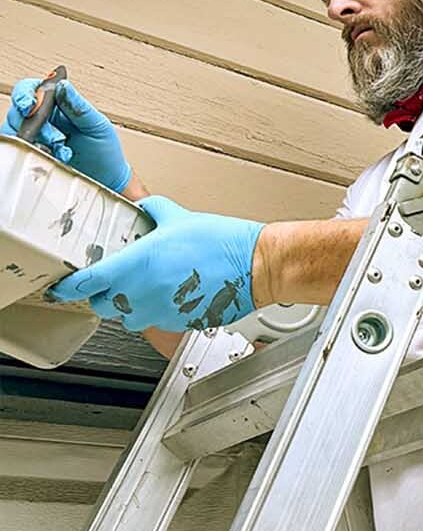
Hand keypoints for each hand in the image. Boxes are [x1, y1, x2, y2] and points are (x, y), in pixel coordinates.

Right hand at [4, 74, 132, 192]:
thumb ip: (79, 106)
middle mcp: (44, 118)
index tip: (30, 104)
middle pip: (19, 110)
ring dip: (36, 138)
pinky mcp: (32, 153)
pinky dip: (30, 150)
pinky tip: (51, 155)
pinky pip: (18, 148)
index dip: (25, 93)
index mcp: (59, 104)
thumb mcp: (97, 126)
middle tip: (55, 136)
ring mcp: (36, 136)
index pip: (33, 89)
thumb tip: (63, 85)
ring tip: (60, 147)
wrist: (107, 179)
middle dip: (32, 121)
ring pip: (16, 128)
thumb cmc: (105, 152)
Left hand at [49, 196, 263, 332]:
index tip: (60, 287)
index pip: (87, 282)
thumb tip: (143, 208)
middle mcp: (144, 292)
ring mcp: (161, 311)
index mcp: (137, 265)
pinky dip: (156, 312)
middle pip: (102, 305)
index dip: (67, 287)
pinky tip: (171, 295)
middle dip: (102, 296)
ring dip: (128, 307)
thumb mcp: (180, 217)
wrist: (255, 266)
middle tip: (111, 283)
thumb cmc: (223, 244)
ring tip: (144, 290)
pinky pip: (156, 322)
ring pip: (128, 318)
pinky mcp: (179, 323)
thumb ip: (153, 211)